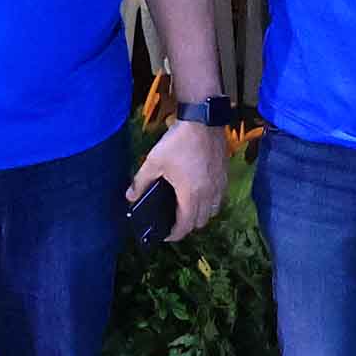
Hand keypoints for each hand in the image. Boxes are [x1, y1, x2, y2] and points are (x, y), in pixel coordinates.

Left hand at [130, 116, 227, 239]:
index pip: (184, 226)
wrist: (203, 120)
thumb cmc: (179, 141)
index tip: (165, 234)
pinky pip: (219, 198)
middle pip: (200, 222)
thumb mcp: (154, 162)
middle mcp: (208, 194)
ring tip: (187, 209)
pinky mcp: (224, 175)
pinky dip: (210, 202)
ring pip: (212, 211)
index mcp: (190, 195)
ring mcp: (219, 185)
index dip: (174, 235)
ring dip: (201, 215)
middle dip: (187, 226)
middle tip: (174, 222)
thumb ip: (141, 182)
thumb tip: (130, 197)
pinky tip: (200, 193)